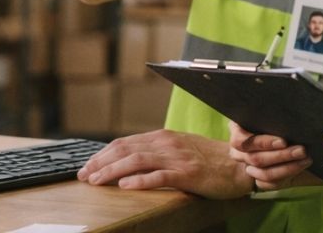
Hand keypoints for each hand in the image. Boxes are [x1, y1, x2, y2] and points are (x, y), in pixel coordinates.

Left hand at [76, 130, 253, 198]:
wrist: (239, 164)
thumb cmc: (209, 159)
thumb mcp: (179, 150)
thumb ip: (156, 152)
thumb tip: (129, 160)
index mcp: (162, 137)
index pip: (124, 143)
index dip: (102, 154)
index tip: (87, 166)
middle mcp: (166, 143)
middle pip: (125, 150)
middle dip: (100, 163)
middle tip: (83, 175)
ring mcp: (177, 158)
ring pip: (137, 161)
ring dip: (112, 171)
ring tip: (96, 181)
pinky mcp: (188, 174)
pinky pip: (159, 177)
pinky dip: (140, 181)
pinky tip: (125, 186)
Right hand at [227, 121, 313, 190]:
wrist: (281, 136)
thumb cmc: (274, 120)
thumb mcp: (269, 115)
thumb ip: (270, 116)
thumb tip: (284, 117)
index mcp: (237, 131)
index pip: (240, 141)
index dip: (262, 143)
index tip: (283, 141)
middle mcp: (238, 151)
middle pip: (256, 159)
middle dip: (281, 155)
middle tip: (301, 150)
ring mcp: (247, 166)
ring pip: (264, 173)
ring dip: (287, 167)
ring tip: (305, 159)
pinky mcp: (258, 180)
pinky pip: (269, 184)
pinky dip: (287, 175)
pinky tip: (300, 167)